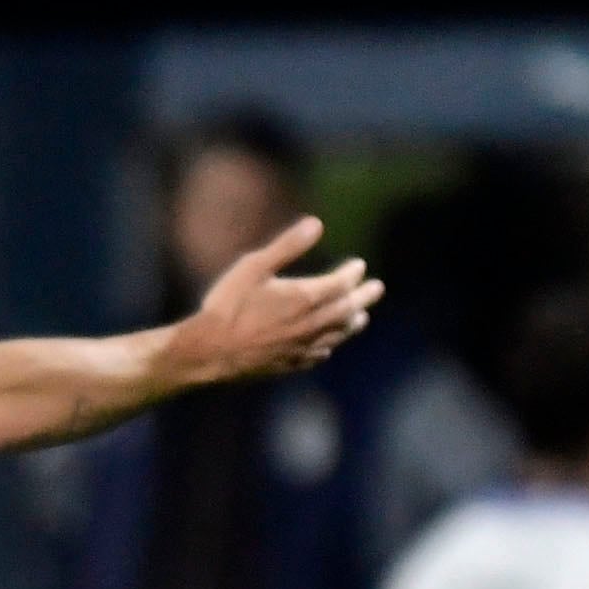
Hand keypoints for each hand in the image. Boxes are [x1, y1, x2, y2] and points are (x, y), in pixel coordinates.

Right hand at [165, 216, 381, 386]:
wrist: (210, 350)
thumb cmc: (228, 304)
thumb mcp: (254, 266)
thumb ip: (287, 246)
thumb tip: (316, 223)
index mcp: (303, 297)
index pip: (340, 284)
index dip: (352, 274)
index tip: (360, 266)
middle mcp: (310, 325)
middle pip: (347, 310)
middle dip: (364, 298)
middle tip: (378, 289)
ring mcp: (302, 347)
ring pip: (336, 335)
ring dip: (351, 324)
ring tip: (362, 318)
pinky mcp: (290, 364)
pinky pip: (319, 354)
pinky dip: (329, 345)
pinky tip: (328, 346)